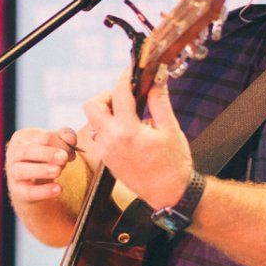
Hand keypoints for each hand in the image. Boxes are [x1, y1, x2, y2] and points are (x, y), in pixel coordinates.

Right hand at [6, 126, 79, 205]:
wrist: (33, 181)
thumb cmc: (46, 156)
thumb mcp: (56, 143)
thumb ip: (66, 136)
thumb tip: (71, 139)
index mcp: (23, 137)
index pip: (44, 138)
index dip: (61, 144)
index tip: (71, 153)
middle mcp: (14, 153)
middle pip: (28, 151)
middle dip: (47, 154)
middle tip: (64, 158)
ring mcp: (13, 172)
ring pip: (22, 171)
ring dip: (41, 170)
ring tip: (58, 171)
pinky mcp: (17, 191)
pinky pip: (27, 192)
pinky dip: (43, 191)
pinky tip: (58, 189)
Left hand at [81, 75, 192, 211]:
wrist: (170, 194)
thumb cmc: (173, 164)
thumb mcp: (170, 129)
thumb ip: (159, 102)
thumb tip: (157, 79)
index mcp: (127, 131)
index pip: (119, 93)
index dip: (125, 77)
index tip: (131, 71)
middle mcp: (110, 141)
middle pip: (92, 106)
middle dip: (106, 95)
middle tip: (124, 97)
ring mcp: (105, 152)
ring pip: (93, 122)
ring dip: (106, 112)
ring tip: (128, 114)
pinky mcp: (106, 160)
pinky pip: (99, 136)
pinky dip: (109, 128)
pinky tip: (128, 130)